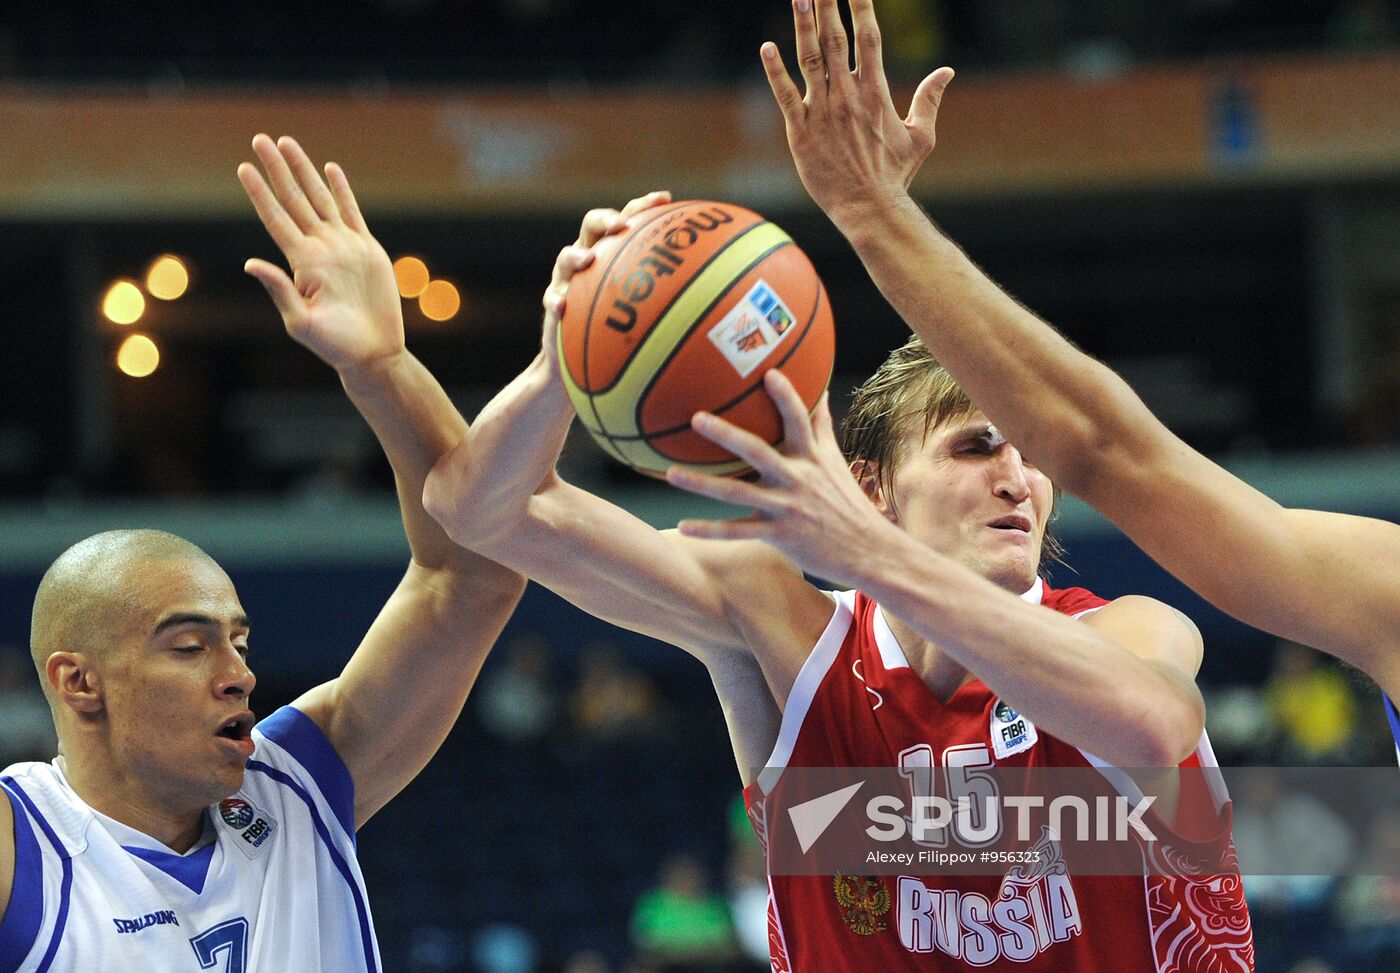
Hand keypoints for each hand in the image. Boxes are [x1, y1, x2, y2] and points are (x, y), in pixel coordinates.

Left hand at [238, 134, 402, 376]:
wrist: (372, 351)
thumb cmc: (334, 345)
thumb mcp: (301, 322)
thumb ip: (279, 290)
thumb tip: (250, 262)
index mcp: (301, 262)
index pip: (276, 218)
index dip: (260, 193)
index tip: (244, 168)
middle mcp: (319, 248)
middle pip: (293, 199)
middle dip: (277, 169)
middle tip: (260, 139)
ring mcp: (343, 246)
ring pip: (320, 198)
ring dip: (304, 171)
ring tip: (287, 144)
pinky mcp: (367, 249)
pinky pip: (351, 212)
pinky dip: (341, 190)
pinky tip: (330, 169)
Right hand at [540, 190, 672, 367]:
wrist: (582, 355)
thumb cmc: (622, 325)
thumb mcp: (648, 306)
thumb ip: (671, 295)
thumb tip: (717, 296)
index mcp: (613, 249)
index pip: (629, 217)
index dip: (643, 205)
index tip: (665, 199)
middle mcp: (589, 256)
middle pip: (592, 225)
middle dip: (606, 220)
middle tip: (621, 226)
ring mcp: (568, 278)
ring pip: (565, 258)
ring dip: (575, 257)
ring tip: (588, 261)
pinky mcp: (555, 303)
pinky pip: (551, 299)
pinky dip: (555, 300)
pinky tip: (562, 307)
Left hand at [665, 370, 897, 587]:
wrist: (868, 550)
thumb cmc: (846, 502)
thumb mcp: (836, 461)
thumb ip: (821, 426)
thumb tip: (821, 390)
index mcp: (812, 459)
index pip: (799, 420)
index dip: (785, 396)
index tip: (767, 372)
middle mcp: (798, 480)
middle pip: (758, 452)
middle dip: (727, 435)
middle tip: (696, 418)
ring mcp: (787, 508)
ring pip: (738, 494)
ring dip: (702, 485)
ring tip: (670, 474)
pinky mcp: (780, 535)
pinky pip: (739, 532)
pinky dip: (710, 531)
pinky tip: (683, 527)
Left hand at [761, 0, 953, 231]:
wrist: (870, 208)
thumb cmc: (894, 175)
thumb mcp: (920, 137)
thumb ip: (929, 100)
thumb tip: (947, 72)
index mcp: (876, 92)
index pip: (869, 38)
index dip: (861, 6)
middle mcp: (848, 96)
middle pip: (836, 39)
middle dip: (829, 6)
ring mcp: (823, 112)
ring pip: (810, 59)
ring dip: (803, 26)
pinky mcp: (801, 131)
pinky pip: (785, 95)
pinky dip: (775, 72)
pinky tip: (766, 47)